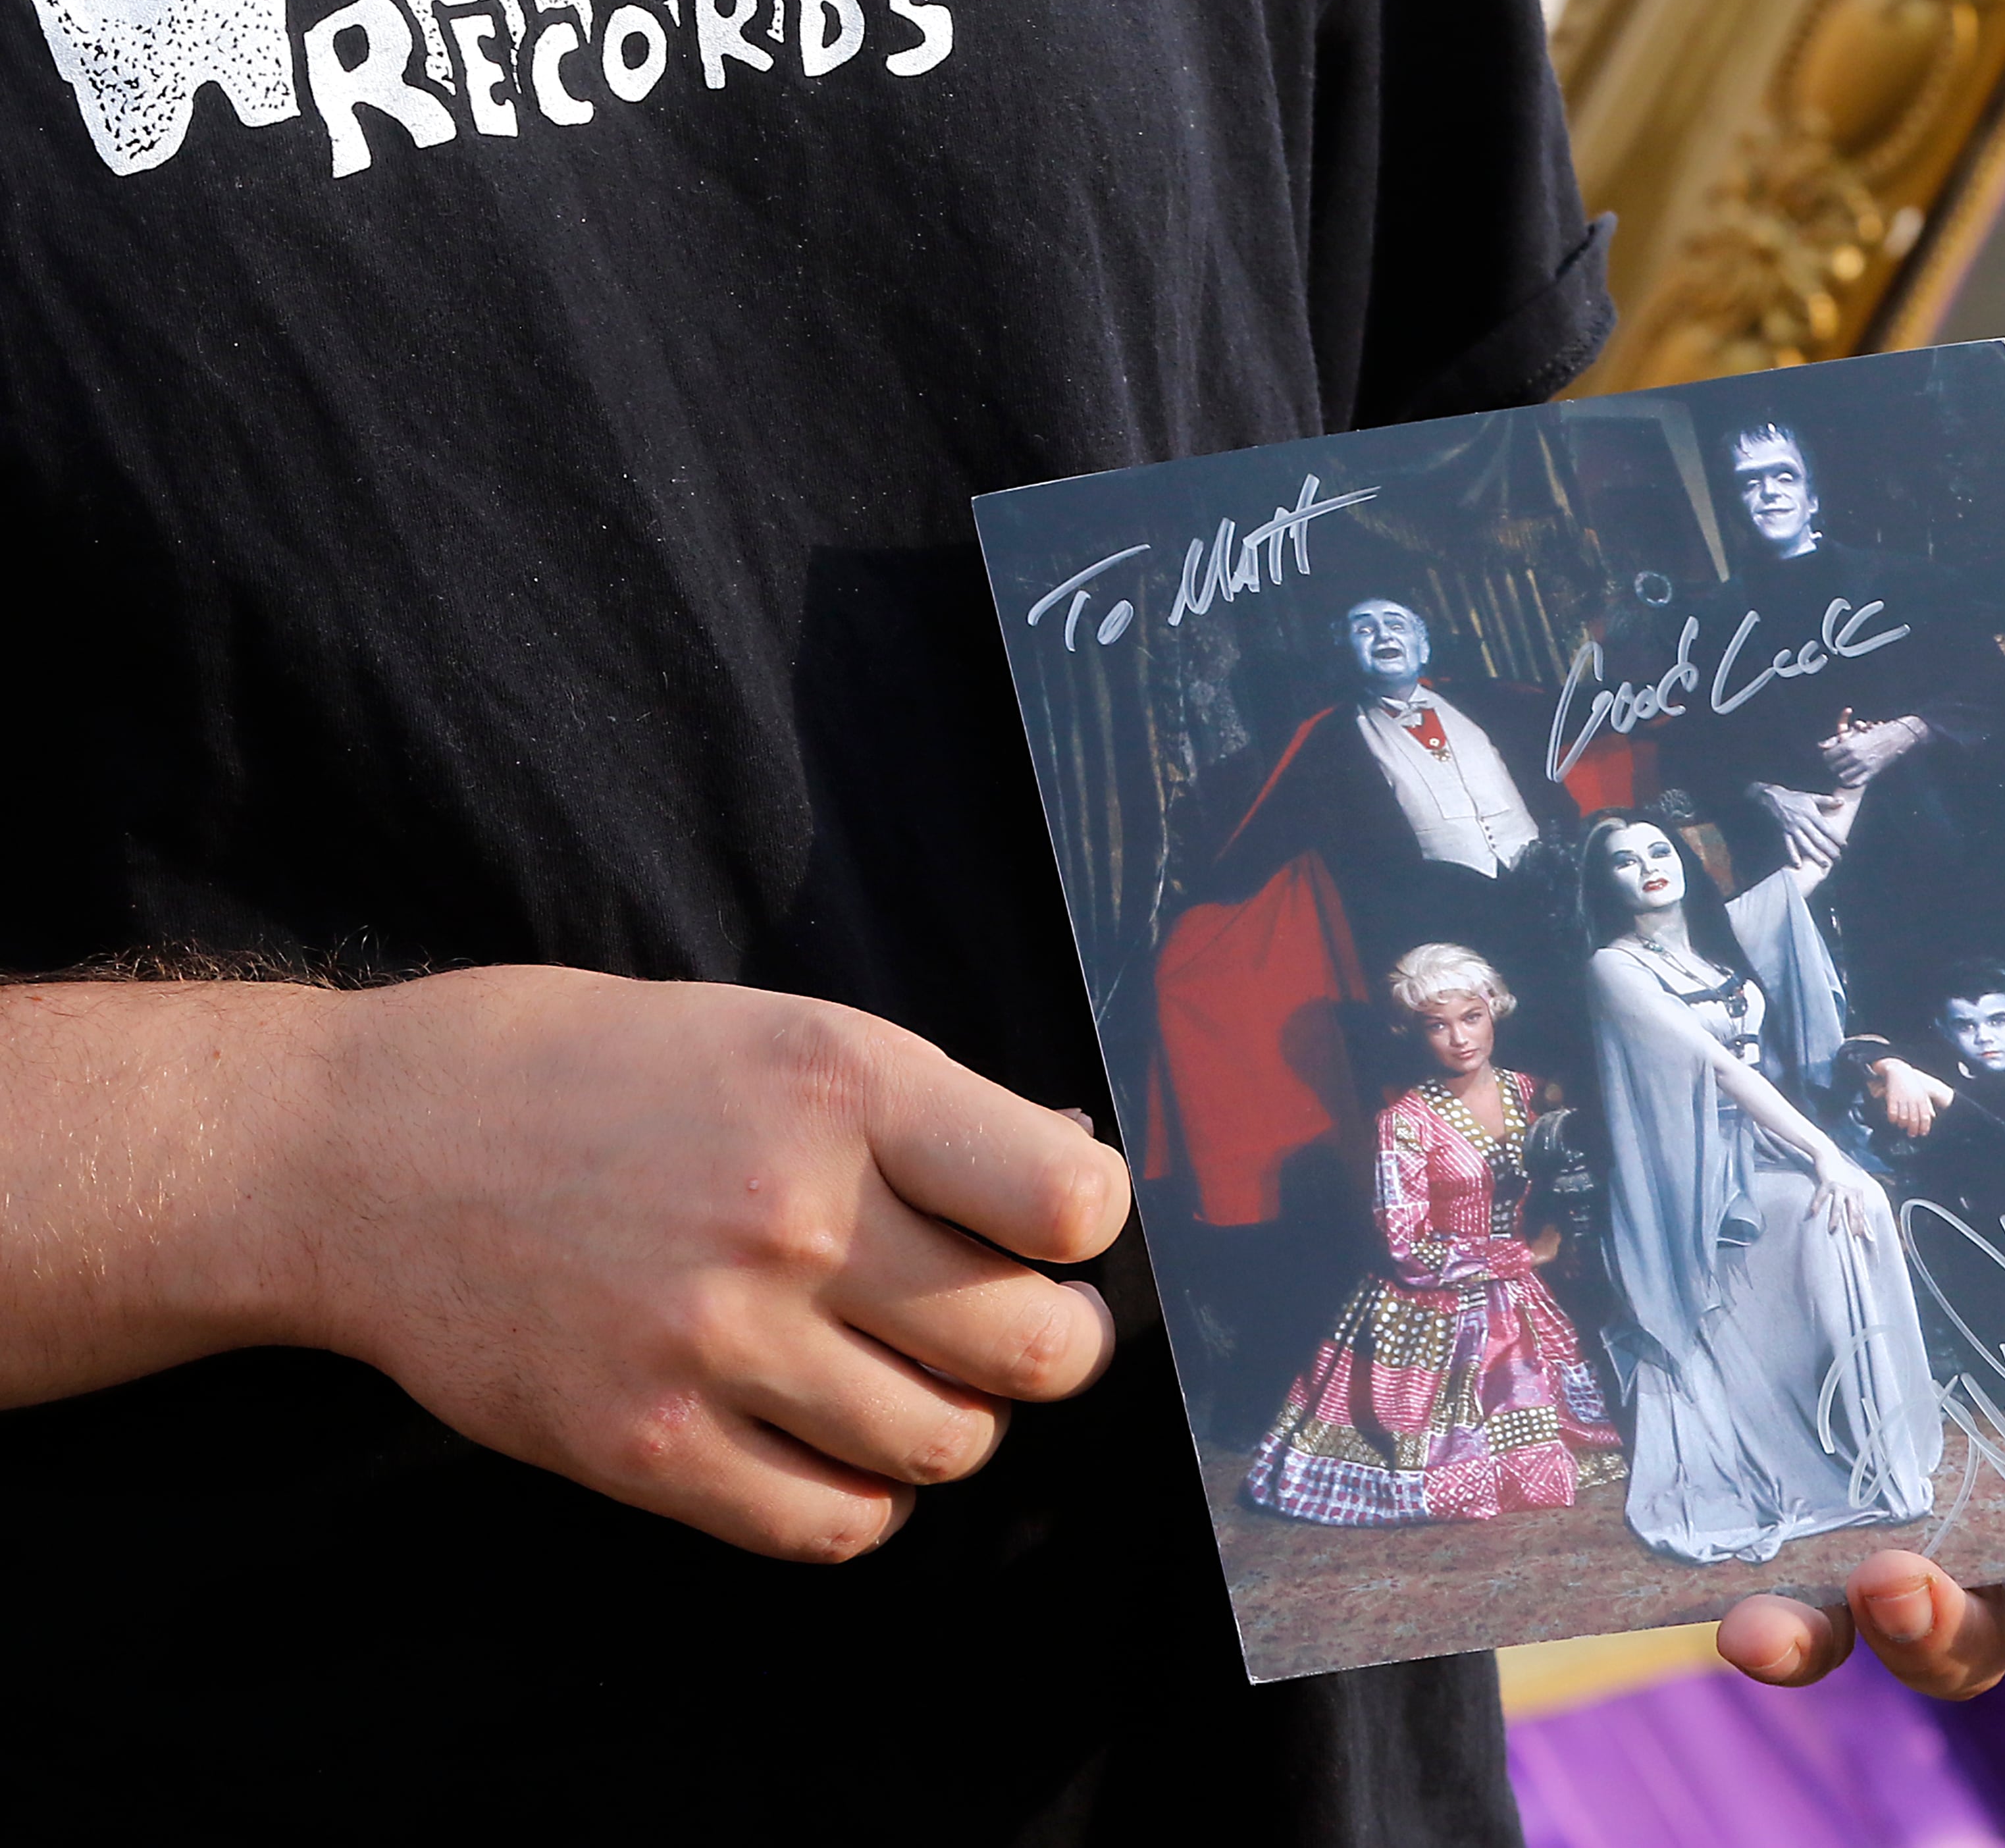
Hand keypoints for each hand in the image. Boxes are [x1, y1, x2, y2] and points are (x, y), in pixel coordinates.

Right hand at [299, 967, 1131, 1562]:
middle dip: (1054, 1342)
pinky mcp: (645, 1449)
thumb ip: (920, 1114)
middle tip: (1020, 1323)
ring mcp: (715, 1344)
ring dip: (957, 1418)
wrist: (372, 1150)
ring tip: (910, 1372)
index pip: (1068, 1202)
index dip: (1083, 1223)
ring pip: (947, 1443)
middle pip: (1034, 1347)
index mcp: (840, 1086)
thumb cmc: (590, 1070)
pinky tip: (838, 1439)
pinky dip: (868, 1495)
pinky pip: (834, 1523)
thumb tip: (1064, 1189)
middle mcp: (793, 1216)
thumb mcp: (773, 1030)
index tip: (1053, 1226)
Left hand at [1718, 1022, 2004, 1696]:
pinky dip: (1761, 1617)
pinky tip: (1744, 1614)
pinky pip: (1748, 1577)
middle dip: (1957, 1626)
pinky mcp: (1738, 1465)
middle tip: (1917, 1580)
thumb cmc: (1949, 1117)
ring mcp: (1834, 1484)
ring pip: (1863, 1617)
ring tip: (1838, 1598)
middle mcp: (1942, 1480)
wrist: (1786, 1080)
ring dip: (1860, 1630)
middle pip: (1977, 1617)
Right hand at [1750, 781, 1848, 868]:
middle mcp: (1803, 823)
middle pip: (1818, 839)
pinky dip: (1793, 855)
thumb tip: (1842, 801)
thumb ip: (1827, 800)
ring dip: (1815, 856)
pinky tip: (1798, 865)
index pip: (1827, 829)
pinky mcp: (1784, 833)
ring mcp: (1793, 829)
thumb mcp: (1812, 797)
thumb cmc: (1794, 798)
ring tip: (1825, 864)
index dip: (1836, 838)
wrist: (1773, 798)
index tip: (1844, 846)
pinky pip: (1789, 846)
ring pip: (1806, 845)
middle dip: (1829, 850)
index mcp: (1812, 815)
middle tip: (1838, 859)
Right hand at [1808, 1153, 1873, 1240]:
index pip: (1860, 1211)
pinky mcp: (1828, 1181)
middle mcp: (1851, 1190)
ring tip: (1832, 1229)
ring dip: (1836, 1219)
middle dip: (1853, 1224)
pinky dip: (1817, 1205)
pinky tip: (1813, 1212)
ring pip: (1838, 1206)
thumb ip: (1852, 1197)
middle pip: (1853, 1210)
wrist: (1829, 1155)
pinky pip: (1822, 1196)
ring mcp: (1839, 1186)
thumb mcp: (1850, 1185)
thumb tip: (1854, 1212)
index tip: (1859, 1235)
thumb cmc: (1839, 1172)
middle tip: (1851, 1236)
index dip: (1860, 1224)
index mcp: (1858, 1191)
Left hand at [1819, 713, 1925, 786]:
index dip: (1827, 758)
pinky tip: (1850, 778)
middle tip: (1835, 766)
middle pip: (1832, 768)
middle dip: (1832, 767)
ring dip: (1839, 775)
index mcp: (1849, 745)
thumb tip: (1820, 746)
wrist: (1899, 736)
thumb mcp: (1855, 733)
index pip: (1827, 757)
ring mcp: (1863, 766)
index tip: (1830, 758)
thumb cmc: (1875, 732)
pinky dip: (1849, 783)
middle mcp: (1855, 756)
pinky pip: (1855, 783)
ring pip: (1841, 778)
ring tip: (1841, 772)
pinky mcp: (1872, 773)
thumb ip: (1835, 740)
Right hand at [1872, 1057, 1950, 1135]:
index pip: (1925, 1117)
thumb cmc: (1911, 1083)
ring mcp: (1902, 1099)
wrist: (1898, 1070)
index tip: (1922, 1133)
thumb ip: (1927, 1104)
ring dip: (1903, 1124)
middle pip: (1914, 1119)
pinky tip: (1893, 1120)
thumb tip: (1932, 1116)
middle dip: (1913, 1129)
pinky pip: (1892, 1112)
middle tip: (1911, 1134)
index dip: (1924, 1127)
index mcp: (1921, 1099)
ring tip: (1902, 1127)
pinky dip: (1893, 1118)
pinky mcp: (1892, 1097)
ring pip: (1903, 1117)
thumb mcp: (1921, 1092)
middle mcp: (1912, 1100)